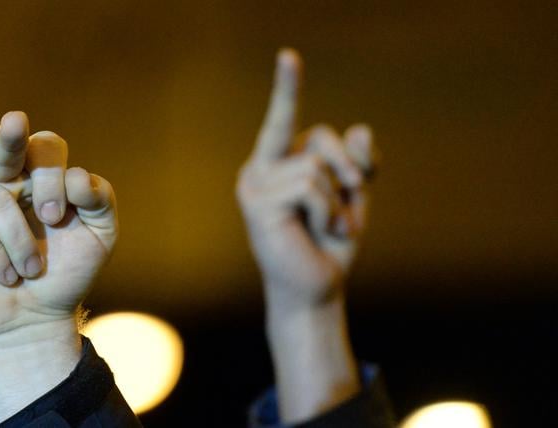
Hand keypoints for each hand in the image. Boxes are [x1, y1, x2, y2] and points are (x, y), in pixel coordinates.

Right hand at [0, 111, 116, 342]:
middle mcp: (0, 180)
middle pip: (6, 146)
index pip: (45, 148)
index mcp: (37, 176)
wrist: (33, 319)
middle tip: (15, 122)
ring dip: (19, 241)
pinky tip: (6, 275)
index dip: (54, 173)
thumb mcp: (99, 236)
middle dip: (9, 134)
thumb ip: (100, 200)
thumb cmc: (63, 274)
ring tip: (30, 270)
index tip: (59, 215)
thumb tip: (79, 178)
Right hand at [237, 49, 375, 307]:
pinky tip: (321, 230)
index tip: (288, 56)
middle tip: (353, 201)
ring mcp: (253, 184)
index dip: (288, 87)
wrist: (316, 288)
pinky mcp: (257, 202)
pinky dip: (328, 209)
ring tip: (331, 226)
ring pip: (317, 165)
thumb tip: (361, 129)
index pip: (288, 118)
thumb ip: (356, 163)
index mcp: (278, 162)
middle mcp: (260, 168)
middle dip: (349, 167)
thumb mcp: (352, 195)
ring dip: (338, 200)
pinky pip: (309, 185)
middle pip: (319, 138)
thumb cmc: (330, 243)